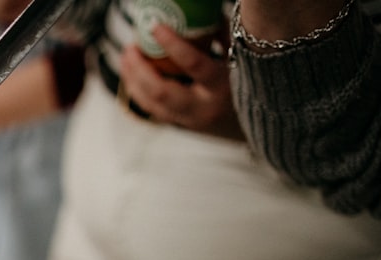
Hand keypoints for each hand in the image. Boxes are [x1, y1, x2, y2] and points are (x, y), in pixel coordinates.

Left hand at [119, 24, 243, 140]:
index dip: (172, 44)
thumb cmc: (250, 81)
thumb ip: (223, 34)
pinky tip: (131, 75)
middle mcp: (204, 108)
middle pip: (161, 91)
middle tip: (130, 47)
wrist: (255, 124)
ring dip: (133, 80)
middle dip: (139, 69)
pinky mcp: (180, 126)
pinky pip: (152, 109)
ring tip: (126, 57)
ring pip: (151, 103)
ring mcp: (189, 121)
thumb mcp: (240, 57)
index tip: (155, 26)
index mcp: (223, 87)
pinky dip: (138, 91)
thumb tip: (202, 10)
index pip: (194, 64)